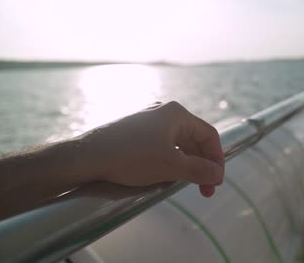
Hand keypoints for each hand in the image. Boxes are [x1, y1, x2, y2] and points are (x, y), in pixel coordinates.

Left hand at [78, 101, 224, 196]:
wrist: (86, 156)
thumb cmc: (131, 157)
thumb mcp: (170, 166)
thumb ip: (199, 170)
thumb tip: (218, 174)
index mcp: (176, 114)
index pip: (209, 135)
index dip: (217, 159)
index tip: (215, 183)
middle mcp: (164, 112)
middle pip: (193, 140)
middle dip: (200, 166)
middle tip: (202, 191)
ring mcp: (148, 121)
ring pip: (177, 145)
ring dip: (184, 166)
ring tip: (180, 185)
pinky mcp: (135, 131)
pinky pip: (161, 146)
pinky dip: (168, 162)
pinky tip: (161, 176)